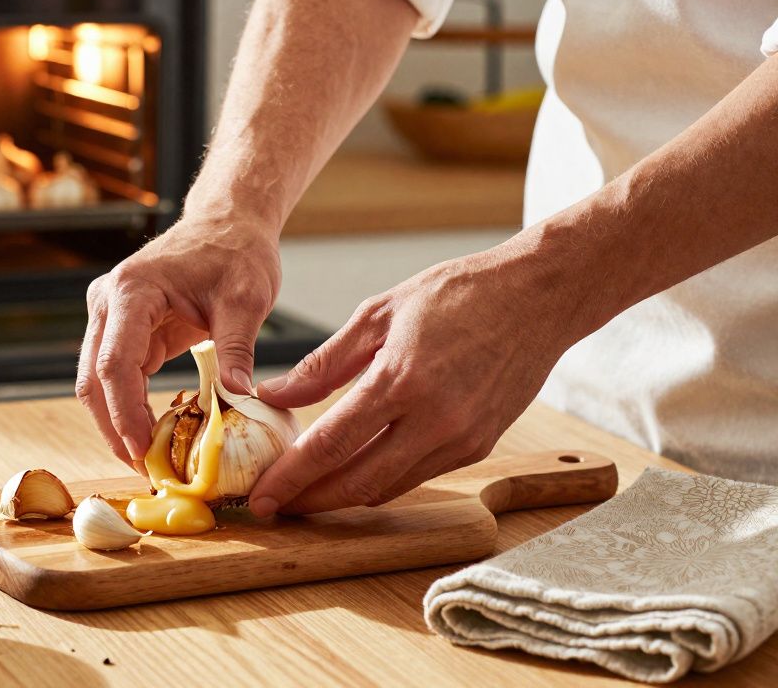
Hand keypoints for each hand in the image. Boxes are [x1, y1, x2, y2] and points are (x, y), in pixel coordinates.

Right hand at [77, 215, 280, 466]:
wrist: (227, 223)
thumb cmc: (235, 252)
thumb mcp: (247, 299)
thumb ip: (238, 348)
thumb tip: (240, 397)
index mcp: (132, 291)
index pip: (115, 363)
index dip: (124, 414)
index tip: (142, 452)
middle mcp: (108, 303)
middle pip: (94, 379)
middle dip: (114, 429)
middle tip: (144, 470)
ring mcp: (109, 316)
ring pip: (97, 382)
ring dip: (117, 423)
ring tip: (148, 461)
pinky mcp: (122, 329)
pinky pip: (117, 376)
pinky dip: (130, 407)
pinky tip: (153, 435)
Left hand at [249, 245, 580, 515]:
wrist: (538, 296)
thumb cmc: (459, 294)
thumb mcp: (378, 314)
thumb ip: (324, 364)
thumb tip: (275, 394)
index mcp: (401, 380)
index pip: (331, 444)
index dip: (291, 477)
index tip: (261, 497)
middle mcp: (434, 420)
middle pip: (357, 482)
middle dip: (309, 501)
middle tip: (273, 506)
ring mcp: (461, 438)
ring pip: (388, 487)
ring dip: (343, 497)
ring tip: (305, 493)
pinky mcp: (479, 446)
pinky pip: (417, 475)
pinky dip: (380, 481)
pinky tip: (353, 473)